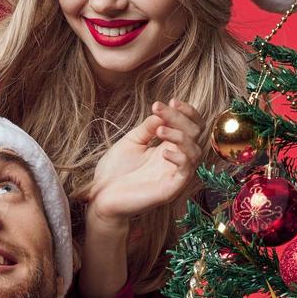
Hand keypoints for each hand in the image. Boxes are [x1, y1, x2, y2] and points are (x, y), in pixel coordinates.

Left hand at [87, 100, 203, 223]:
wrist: (101, 196)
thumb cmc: (115, 171)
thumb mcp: (131, 141)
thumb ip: (147, 127)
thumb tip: (162, 113)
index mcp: (169, 147)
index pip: (190, 126)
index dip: (185, 112)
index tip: (169, 101)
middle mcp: (176, 159)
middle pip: (195, 133)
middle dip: (180, 118)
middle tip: (159, 110)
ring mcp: (175, 175)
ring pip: (195, 151)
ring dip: (180, 136)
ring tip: (159, 131)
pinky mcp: (171, 189)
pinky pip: (186, 171)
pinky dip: (179, 158)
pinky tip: (162, 152)